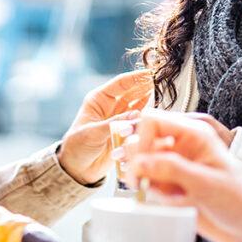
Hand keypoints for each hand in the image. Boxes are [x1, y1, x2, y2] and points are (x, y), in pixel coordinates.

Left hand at [57, 70, 152, 184]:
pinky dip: (149, 117)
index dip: (135, 78)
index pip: (120, 84)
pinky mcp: (126, 132)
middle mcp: (110, 107)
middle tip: (161, 82)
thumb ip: (113, 124)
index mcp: (98, 100)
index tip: (150, 73)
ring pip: (138, 105)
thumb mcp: (92, 133)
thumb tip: (135, 115)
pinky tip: (158, 114)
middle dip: (146, 86)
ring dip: (150, 101)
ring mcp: (119, 119)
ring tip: (163, 96)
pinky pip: (140, 121)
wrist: (78, 168)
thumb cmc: (77, 147)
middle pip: (132, 92)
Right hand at [125, 110, 241, 241]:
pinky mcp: (170, 186)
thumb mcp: (206, 183)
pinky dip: (148, 194)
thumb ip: (171, 170)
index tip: (141, 163)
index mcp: (193, 135)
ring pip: (139, 164)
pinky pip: (146, 183)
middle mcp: (180, 147)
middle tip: (142, 182)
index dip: (141, 140)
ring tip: (164, 196)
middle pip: (140, 141)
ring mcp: (174, 167)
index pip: (151, 121)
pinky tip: (167, 204)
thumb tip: (139, 163)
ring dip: (143, 181)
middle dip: (137, 162)